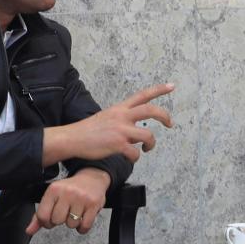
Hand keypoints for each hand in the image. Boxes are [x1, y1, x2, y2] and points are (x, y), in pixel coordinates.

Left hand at [27, 168, 110, 237]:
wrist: (92, 178)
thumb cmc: (70, 189)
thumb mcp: (52, 197)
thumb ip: (39, 215)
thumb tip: (29, 231)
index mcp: (54, 190)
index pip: (42, 215)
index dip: (45, 222)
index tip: (50, 219)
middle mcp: (67, 192)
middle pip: (57, 221)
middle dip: (60, 221)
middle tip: (64, 213)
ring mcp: (81, 198)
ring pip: (71, 224)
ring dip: (73, 223)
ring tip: (75, 213)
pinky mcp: (93, 204)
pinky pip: (85, 226)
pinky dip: (82, 228)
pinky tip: (82, 219)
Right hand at [53, 83, 174, 162]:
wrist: (73, 138)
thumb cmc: (88, 130)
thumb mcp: (106, 117)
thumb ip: (122, 119)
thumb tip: (134, 130)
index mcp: (120, 108)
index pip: (142, 95)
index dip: (159, 90)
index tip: (172, 86)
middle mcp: (122, 116)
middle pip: (150, 110)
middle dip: (164, 116)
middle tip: (170, 123)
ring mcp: (121, 130)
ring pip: (148, 135)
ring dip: (151, 144)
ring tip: (147, 148)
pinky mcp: (118, 144)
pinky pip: (135, 153)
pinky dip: (136, 157)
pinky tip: (131, 157)